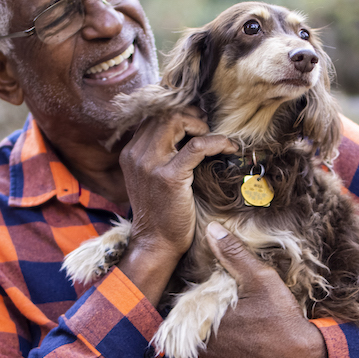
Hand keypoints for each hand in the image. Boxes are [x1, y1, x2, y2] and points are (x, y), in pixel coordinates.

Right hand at [116, 109, 233, 304]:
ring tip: (216, 140)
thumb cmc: (161, 212)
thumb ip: (159, 155)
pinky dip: (217, 142)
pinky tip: (228, 148)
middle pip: (165, 114)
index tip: (198, 125)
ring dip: (201, 126)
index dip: (179, 115)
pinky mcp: (170, 177)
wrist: (156, 243)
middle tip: (208, 129)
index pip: (154, 117)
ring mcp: (150, 164)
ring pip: (177, 122)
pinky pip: (197, 146)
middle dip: (192, 117)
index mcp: (130, 153)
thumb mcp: (151, 178)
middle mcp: (136, 154)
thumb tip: (185, 133)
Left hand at [196, 222, 328, 357]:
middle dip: (210, 326)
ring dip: (217, 347)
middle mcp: (203, 354)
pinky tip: (244, 354)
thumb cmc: (282, 317)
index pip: (190, 313)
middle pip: (196, 334)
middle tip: (235, 320)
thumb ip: (233, 254)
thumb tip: (212, 229)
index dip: (205, 308)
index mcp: (204, 325)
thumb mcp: (260, 279)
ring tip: (240, 336)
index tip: (224, 306)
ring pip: (205, 355)